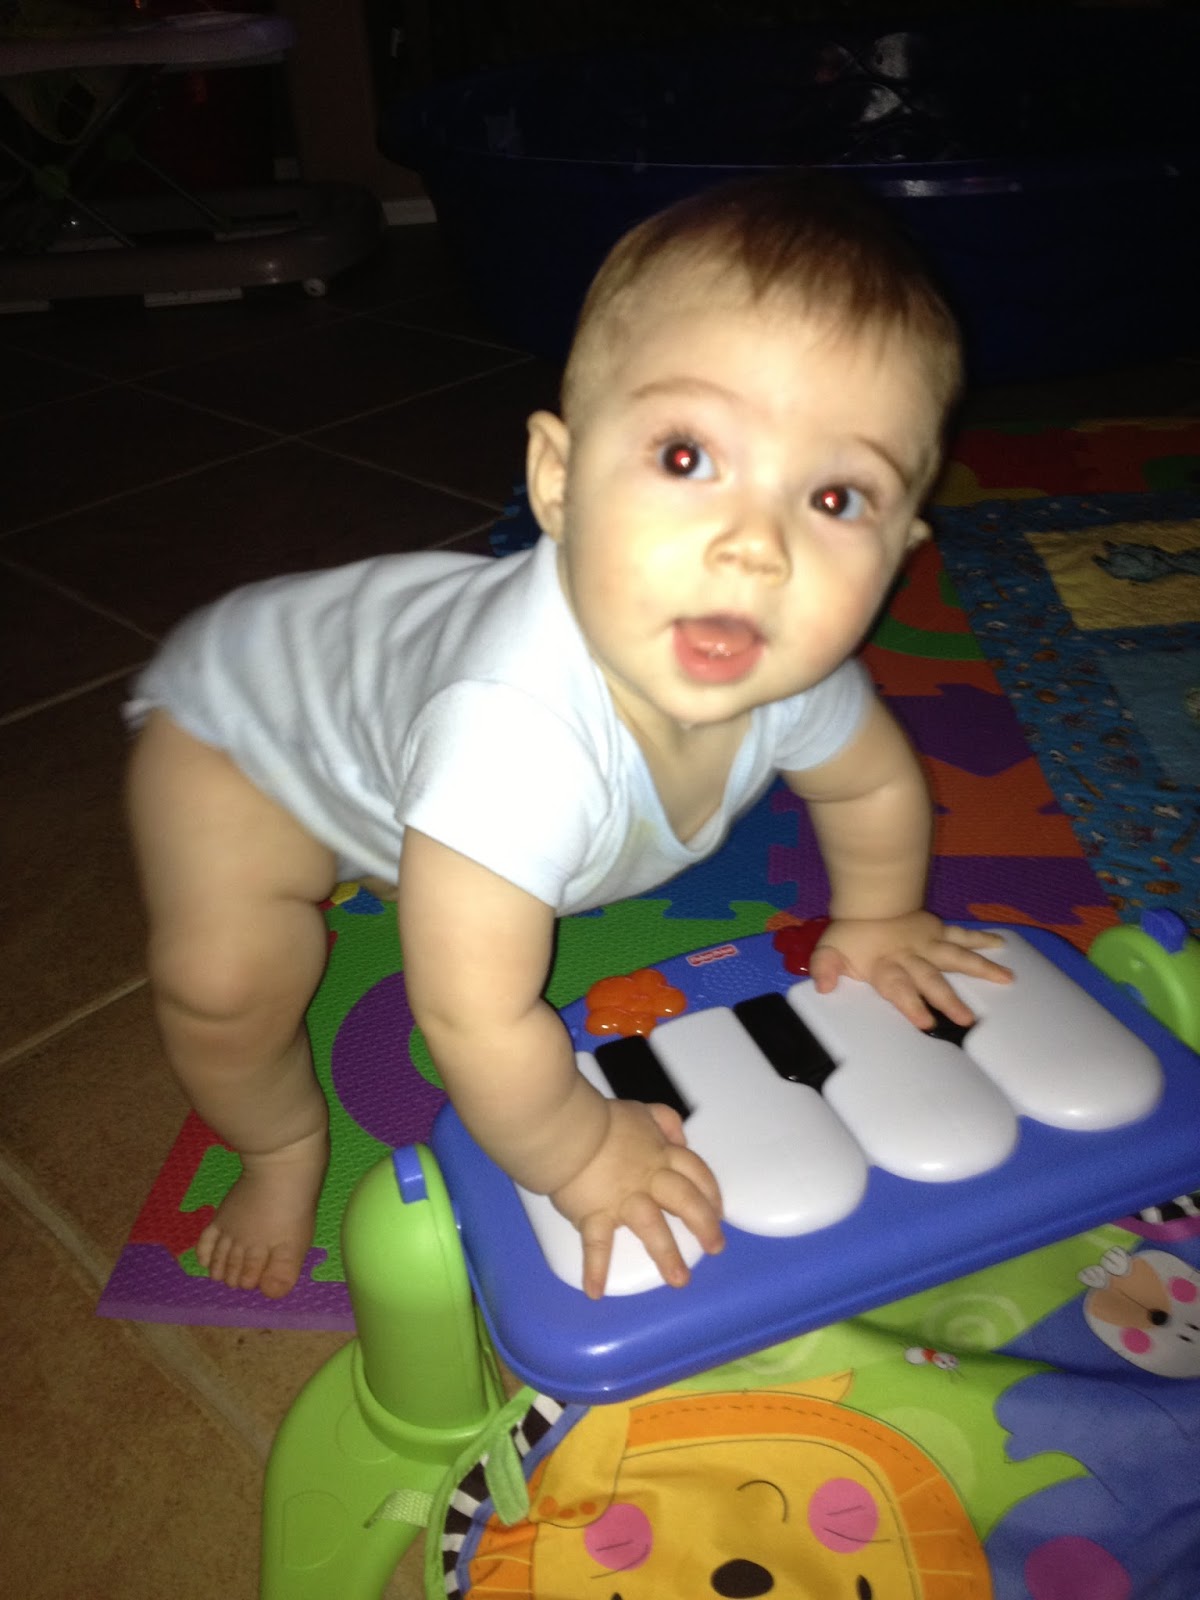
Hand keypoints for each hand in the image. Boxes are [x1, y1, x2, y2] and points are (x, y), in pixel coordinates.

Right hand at [549, 1098, 723, 1298]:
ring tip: (679, 1280)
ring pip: (652, 1226)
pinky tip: (595, 1292)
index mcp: (660, 1154)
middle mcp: (648, 1179)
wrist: (567, 1129)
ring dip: (667, 1254)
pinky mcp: (594, 1214)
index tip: (718, 1211)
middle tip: (715, 1248)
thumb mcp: (641, 1110)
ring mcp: (622, 1199)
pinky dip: (595, 1267)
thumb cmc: (602, 1120)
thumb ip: (664, 1121)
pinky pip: (596, 1244)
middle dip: (704, 1225)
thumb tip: (681, 1138)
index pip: (695, 1172)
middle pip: (685, 1200)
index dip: (710, 1192)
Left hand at [811, 910, 1011, 1028]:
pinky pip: (962, 936)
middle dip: (947, 1000)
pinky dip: (982, 939)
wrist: (867, 897)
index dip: (911, 1005)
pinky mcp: (939, 931)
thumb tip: (824, 987)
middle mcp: (911, 957)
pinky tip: (1001, 944)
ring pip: (956, 957)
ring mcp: (928, 943)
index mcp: (886, 967)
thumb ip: (825, 968)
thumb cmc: (852, 933)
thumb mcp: (830, 950)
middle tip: (966, 1019)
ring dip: (980, 968)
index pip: (898, 989)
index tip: (926, 1023)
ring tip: (1006, 979)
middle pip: (931, 979)